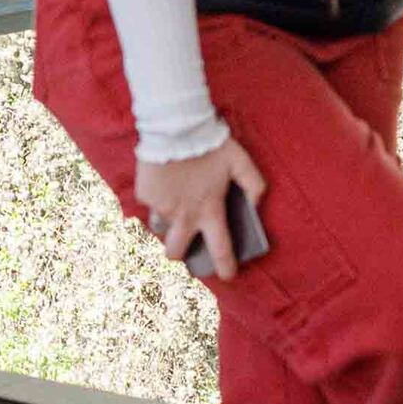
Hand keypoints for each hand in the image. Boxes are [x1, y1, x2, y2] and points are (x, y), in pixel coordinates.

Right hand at [133, 133, 267, 280]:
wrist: (177, 127)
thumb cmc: (211, 145)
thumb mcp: (241, 162)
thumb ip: (255, 184)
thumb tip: (257, 204)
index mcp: (210, 210)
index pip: (220, 248)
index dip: (225, 266)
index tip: (227, 276)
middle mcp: (184, 215)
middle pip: (176, 251)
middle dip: (179, 255)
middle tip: (183, 245)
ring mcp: (162, 207)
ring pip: (160, 227)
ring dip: (166, 221)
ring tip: (172, 202)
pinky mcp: (145, 195)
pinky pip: (150, 201)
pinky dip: (156, 194)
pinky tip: (163, 178)